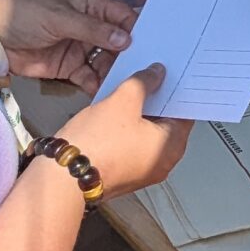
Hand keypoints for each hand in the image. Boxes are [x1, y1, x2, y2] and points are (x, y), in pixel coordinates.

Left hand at [0, 0, 138, 92]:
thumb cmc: (27, 15)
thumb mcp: (60, 18)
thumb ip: (92, 30)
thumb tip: (126, 40)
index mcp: (91, 7)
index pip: (122, 16)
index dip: (137, 29)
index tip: (154, 45)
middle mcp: (91, 28)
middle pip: (119, 42)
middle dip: (131, 55)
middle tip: (146, 71)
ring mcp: (82, 49)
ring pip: (107, 62)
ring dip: (117, 72)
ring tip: (129, 85)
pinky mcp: (71, 69)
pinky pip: (91, 78)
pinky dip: (99, 86)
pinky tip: (109, 95)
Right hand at [57, 66, 193, 197]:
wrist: (64, 177)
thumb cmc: (99, 140)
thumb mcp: (123, 101)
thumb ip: (144, 82)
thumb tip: (158, 72)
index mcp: (172, 147)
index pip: (184, 113)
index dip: (177, 91)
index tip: (171, 73)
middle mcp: (162, 163)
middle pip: (166, 124)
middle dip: (156, 100)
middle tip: (149, 75)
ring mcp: (141, 171)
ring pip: (146, 134)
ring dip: (138, 114)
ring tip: (129, 89)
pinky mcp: (121, 174)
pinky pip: (130, 146)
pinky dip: (126, 129)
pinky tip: (114, 111)